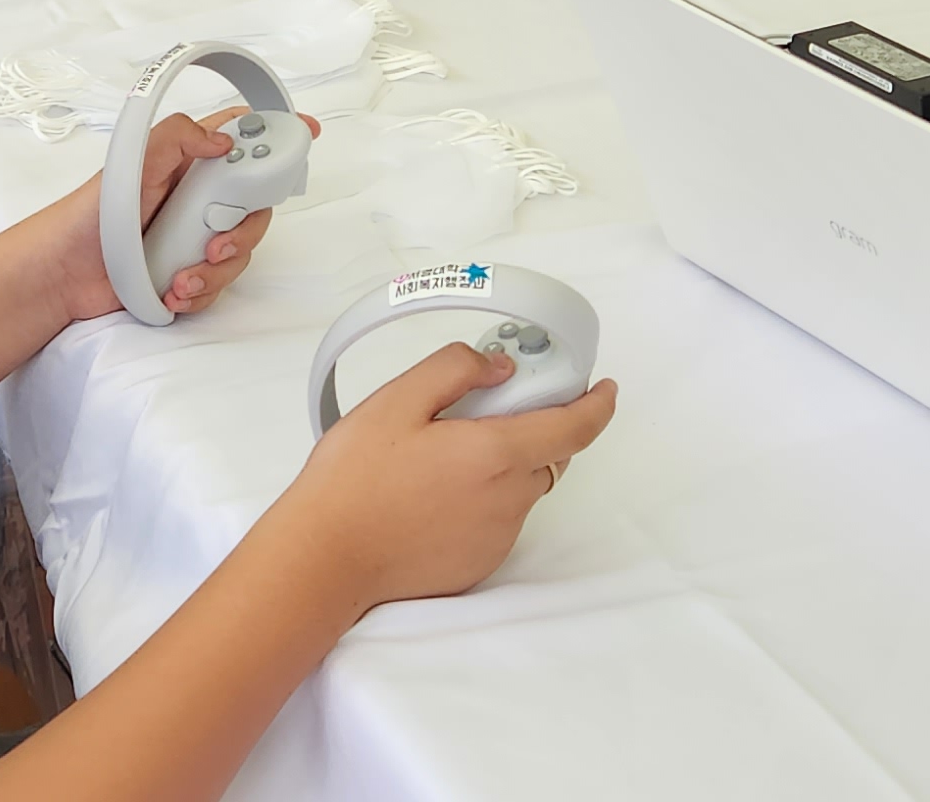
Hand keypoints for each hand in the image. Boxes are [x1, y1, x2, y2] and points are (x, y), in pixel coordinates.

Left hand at [39, 107, 308, 322]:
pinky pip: (219, 283)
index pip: (242, 138)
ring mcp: (194, 236)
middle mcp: (197, 198)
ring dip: (217, 268)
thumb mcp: (132, 161)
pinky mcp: (188, 271)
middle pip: (254, 205)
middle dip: (244, 229)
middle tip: (215, 241)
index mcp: (189, 163)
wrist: (64, 274)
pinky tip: (173, 291)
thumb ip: (177, 138)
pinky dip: (201, 290)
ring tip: (182, 276)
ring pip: (240, 250)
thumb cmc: (89, 215)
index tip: (307, 132)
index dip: (276, 134)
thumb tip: (223, 141)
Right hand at [270, 344, 617, 610]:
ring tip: (436, 461)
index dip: (597, 403)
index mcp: (496, 454)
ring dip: (500, 467)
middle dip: (529, 428)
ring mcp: (497, 537)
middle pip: (546, 455)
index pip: (575, 427)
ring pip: (519, 488)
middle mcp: (509, 500)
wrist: (326, 558)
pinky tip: (430, 497)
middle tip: (476, 415)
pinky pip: (497, 520)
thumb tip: (498, 367)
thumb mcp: (396, 400)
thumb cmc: (353, 479)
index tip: (602, 388)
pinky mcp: (479, 563)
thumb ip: (454, 369)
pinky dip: (480, 501)